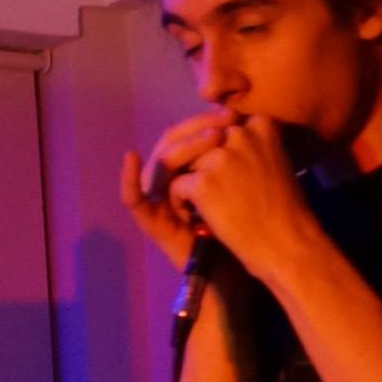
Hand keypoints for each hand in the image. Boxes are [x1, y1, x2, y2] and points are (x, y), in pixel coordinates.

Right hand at [119, 110, 238, 269]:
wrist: (238, 269)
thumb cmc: (245, 228)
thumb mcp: (243, 183)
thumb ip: (239, 156)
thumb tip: (253, 119)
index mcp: (189, 170)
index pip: (188, 133)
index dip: (206, 119)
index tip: (234, 111)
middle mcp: (170, 182)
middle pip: (171, 142)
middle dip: (197, 128)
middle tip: (226, 120)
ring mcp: (157, 201)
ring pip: (159, 164)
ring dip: (183, 147)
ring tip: (213, 138)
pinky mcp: (149, 222)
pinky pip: (132, 198)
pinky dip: (128, 178)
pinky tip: (130, 158)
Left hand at [166, 116, 320, 285]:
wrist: (287, 244)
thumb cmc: (284, 209)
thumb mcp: (273, 163)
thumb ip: (249, 146)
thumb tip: (216, 138)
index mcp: (260, 124)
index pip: (222, 130)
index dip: (220, 157)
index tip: (232, 180)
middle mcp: (239, 133)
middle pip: (202, 146)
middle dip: (202, 169)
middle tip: (219, 197)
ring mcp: (219, 157)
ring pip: (185, 165)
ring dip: (191, 185)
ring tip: (210, 208)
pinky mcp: (203, 182)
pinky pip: (176, 187)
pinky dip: (182, 205)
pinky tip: (201, 219)